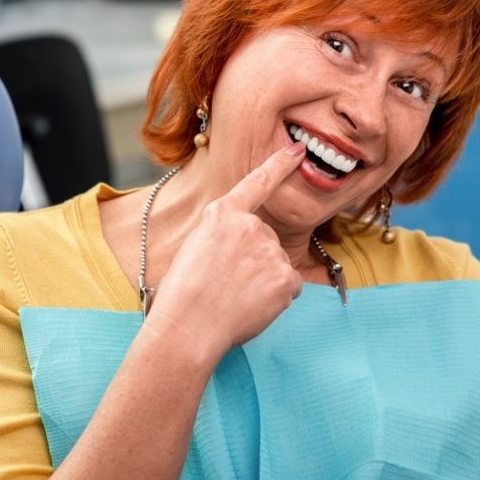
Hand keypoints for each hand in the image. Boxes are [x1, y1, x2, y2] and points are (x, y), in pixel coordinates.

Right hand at [144, 142, 305, 356]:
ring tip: (233, 298)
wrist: (187, 328)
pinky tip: (252, 306)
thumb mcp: (194, 248)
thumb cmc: (181, 296)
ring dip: (263, 281)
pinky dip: (276, 299)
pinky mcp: (285, 276)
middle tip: (226, 284)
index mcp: (222, 214)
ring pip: (276, 265)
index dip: (280, 164)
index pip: (257, 182)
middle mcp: (250, 225)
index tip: (298, 151)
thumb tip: (241, 253)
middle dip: (253, 261)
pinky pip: (289, 286)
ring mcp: (269, 250)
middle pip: (265, 240)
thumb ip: (223, 238)